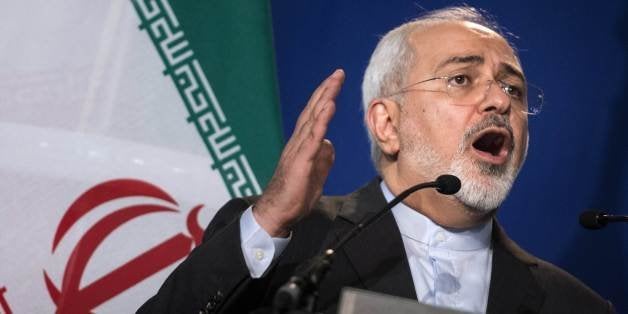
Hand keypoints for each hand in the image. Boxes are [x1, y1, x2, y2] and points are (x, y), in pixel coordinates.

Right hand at [253, 69, 344, 236]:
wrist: (276, 213)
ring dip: (324, 98)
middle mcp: (298, 142)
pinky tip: (329, 106)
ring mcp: (298, 150)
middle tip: (338, 73)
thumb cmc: (293, 196)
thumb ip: (323, 159)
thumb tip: (330, 145)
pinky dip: (321, 120)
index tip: (335, 82)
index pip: (314, 116)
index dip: (325, 98)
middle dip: (326, 90)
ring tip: (334, 82)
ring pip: (312, 119)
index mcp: (302, 145)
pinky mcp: (300, 160)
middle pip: (313, 110)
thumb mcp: (316, 176)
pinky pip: (312, 137)